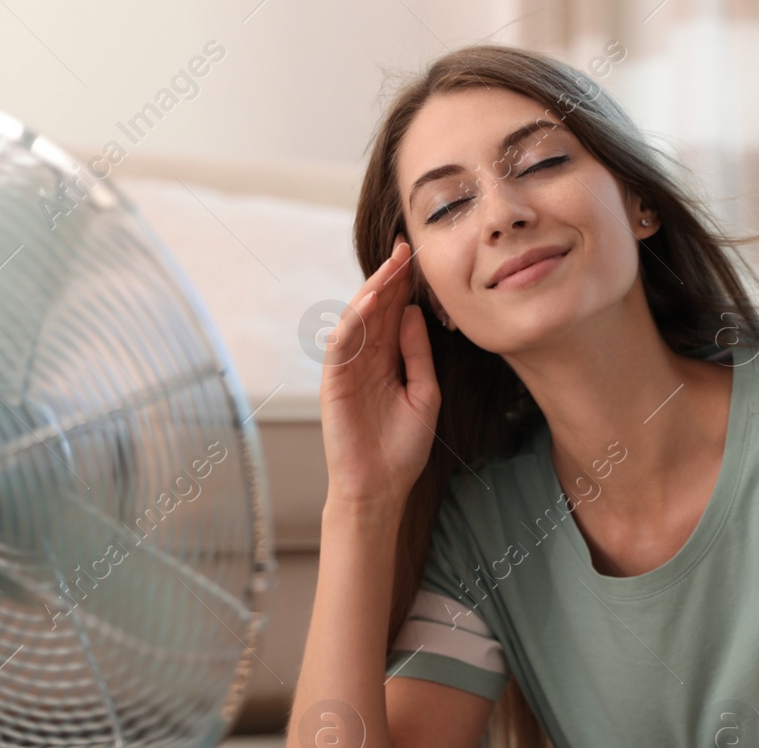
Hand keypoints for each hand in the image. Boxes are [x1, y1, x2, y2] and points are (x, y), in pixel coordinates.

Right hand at [319, 236, 441, 510]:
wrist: (381, 487)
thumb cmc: (402, 448)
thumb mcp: (425, 394)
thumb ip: (418, 354)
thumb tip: (413, 312)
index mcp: (387, 360)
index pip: (393, 315)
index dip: (403, 287)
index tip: (419, 258)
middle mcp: (366, 359)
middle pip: (376, 310)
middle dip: (389, 279)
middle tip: (406, 248)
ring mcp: (348, 369)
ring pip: (357, 321)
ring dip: (372, 292)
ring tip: (391, 267)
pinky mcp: (334, 382)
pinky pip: (342, 345)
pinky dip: (354, 322)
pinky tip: (371, 303)